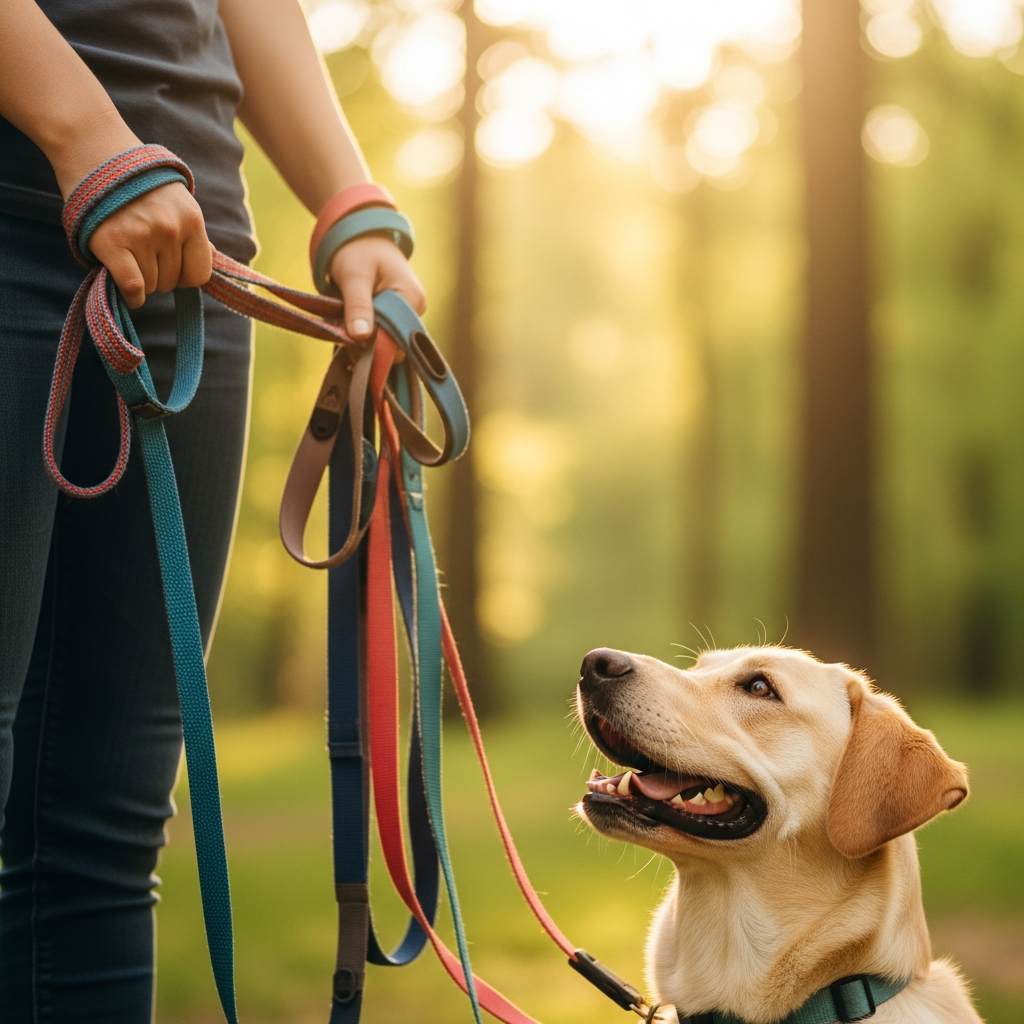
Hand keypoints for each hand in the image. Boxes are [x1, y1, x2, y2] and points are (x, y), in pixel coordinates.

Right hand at [87, 181, 213, 308]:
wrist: (92, 147)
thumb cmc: (136, 180)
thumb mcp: (176, 199)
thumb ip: (191, 231)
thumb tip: (213, 258)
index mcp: (191, 218)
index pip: (201, 274)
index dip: (185, 277)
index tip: (171, 268)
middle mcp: (170, 228)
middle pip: (173, 282)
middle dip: (159, 276)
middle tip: (141, 255)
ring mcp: (142, 235)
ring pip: (152, 286)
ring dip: (141, 281)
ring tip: (128, 256)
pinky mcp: (112, 242)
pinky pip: (133, 288)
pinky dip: (131, 296)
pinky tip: (126, 290)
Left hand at [328, 234, 426, 341]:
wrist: (361, 236)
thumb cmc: (357, 250)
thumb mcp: (354, 276)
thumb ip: (358, 306)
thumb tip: (360, 337)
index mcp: (412, 300)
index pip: (397, 342)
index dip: (372, 347)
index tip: (348, 339)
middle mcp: (415, 311)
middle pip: (391, 345)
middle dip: (364, 342)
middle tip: (340, 325)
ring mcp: (406, 314)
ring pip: (383, 341)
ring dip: (360, 337)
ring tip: (344, 317)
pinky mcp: (395, 316)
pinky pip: (379, 334)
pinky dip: (362, 331)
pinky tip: (350, 318)